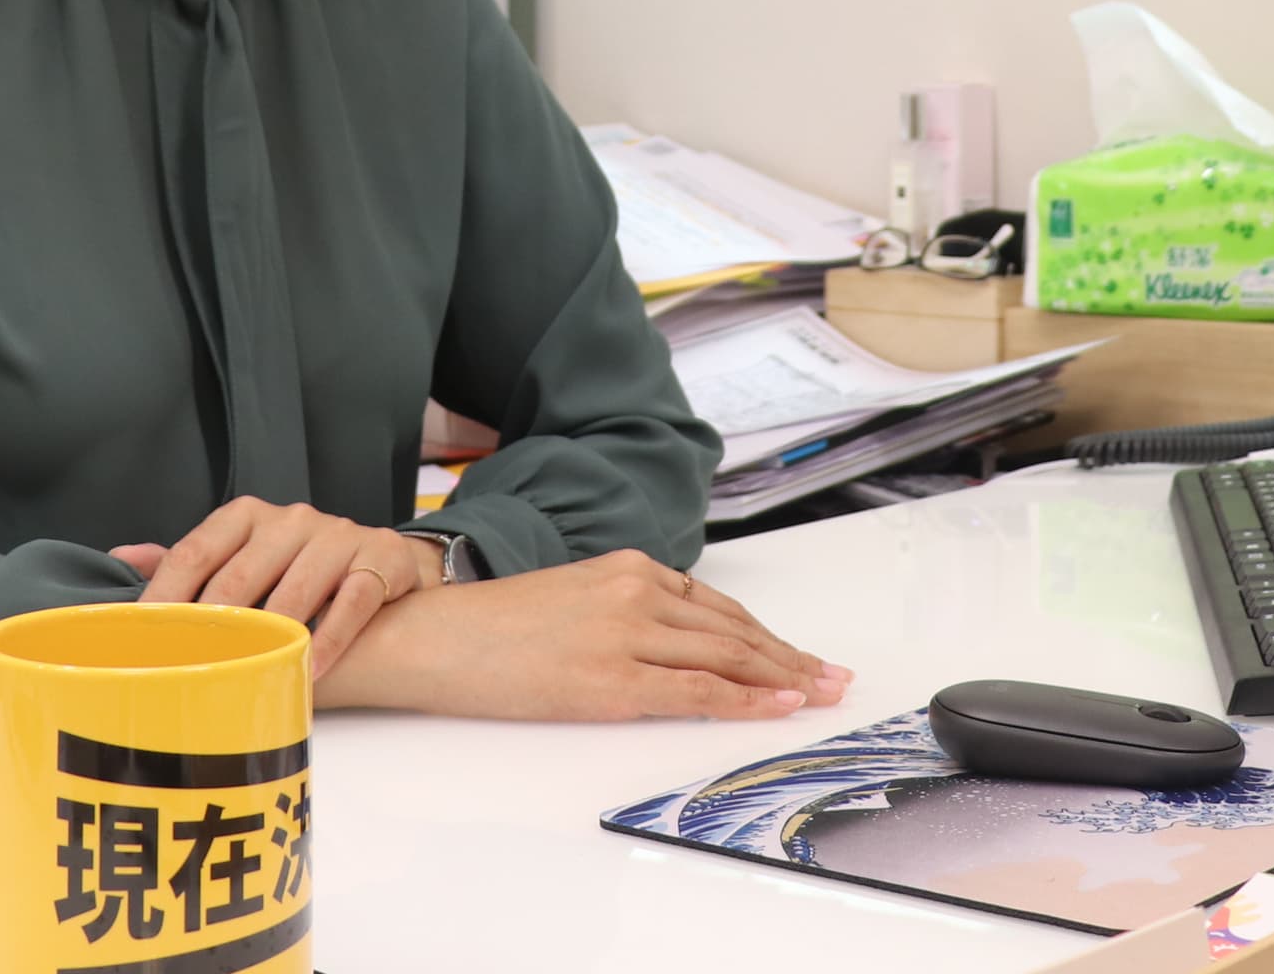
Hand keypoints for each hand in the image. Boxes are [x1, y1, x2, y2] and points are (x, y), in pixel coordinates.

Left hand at [106, 497, 445, 677]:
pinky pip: (352, 602)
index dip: (165, 595)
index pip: (195, 551)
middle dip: (213, 624)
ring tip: (250, 674)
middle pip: (240, 575)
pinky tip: (310, 667)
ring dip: (273, 637)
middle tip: (190, 666)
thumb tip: (121, 555)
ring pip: (297, 589)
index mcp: (246, 516)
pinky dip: (330, 638)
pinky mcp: (379, 558)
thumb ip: (190, 560)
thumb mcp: (242, 556)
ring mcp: (336, 536)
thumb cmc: (296, 567)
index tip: (143, 636)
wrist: (383, 562)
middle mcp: (290, 519)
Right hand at [313, 548, 851, 721]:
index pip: (718, 607)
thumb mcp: (574, 599)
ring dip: (782, 678)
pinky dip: (745, 699)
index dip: (767, 636)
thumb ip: (626, 612)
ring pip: (726, 658)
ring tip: (819, 694)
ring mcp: (627, 635)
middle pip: (733, 631)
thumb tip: (673, 646)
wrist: (439, 637)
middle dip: (790, 657)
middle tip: (833, 678)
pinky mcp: (612, 680)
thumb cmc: (496, 627)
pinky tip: (777, 705)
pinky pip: (695, 691)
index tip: (802, 656)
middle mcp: (636, 592)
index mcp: (629, 568)